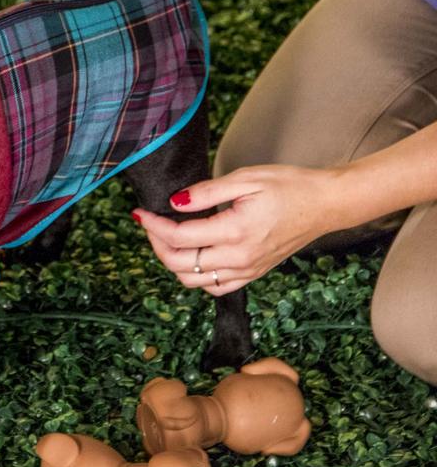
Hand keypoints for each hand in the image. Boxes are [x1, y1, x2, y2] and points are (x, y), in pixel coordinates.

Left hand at [131, 165, 338, 295]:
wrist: (326, 204)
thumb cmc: (288, 186)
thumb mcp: (245, 179)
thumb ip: (206, 193)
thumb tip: (174, 203)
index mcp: (235, 232)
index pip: (178, 237)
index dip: (153, 225)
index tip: (140, 212)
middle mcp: (239, 258)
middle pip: (179, 265)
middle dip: (156, 244)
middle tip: (149, 223)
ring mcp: (247, 270)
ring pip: (193, 282)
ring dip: (172, 262)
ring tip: (166, 237)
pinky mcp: (253, 274)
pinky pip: (214, 287)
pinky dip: (195, 276)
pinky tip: (192, 255)